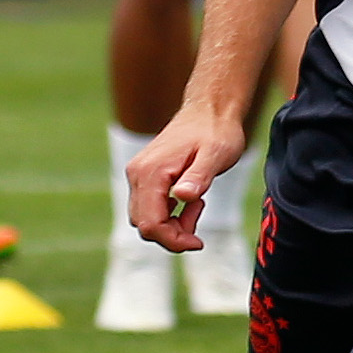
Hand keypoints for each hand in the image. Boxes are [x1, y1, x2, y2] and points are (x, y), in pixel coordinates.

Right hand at [127, 107, 250, 253]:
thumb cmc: (216, 132)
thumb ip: (199, 176)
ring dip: (171, 224)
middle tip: (200, 213)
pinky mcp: (144, 176)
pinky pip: (149, 207)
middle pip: (144, 224)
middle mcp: (137, 174)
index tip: (198, 242)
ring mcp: (138, 174)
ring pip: (145, 218)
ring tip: (198, 204)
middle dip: (173, 233)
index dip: (173, 240)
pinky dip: (168, 214)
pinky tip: (190, 199)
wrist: (209, 110)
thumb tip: (183, 197)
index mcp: (151, 172)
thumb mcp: (216, 154)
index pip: (150, 223)